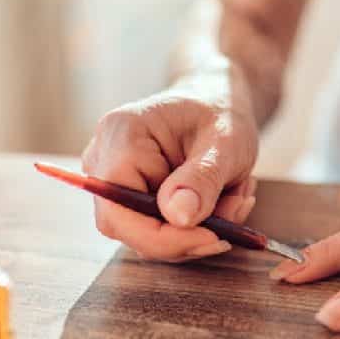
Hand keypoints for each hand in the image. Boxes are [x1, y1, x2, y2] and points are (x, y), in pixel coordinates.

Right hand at [82, 69, 257, 260]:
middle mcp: (103, 158)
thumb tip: (179, 219)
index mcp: (121, 135)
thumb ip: (202, 179)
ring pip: (148, 233)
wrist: (216, 99)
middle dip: (188, 234)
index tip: (214, 238)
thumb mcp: (226, 142)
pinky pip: (156, 228)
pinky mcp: (128, 195)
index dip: (163, 237)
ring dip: (199, 228)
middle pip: (130, 228)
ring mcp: (111, 179)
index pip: (120, 211)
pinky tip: (222, 198)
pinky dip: (195, 224)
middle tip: (234, 217)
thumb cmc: (220, 112)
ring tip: (236, 195)